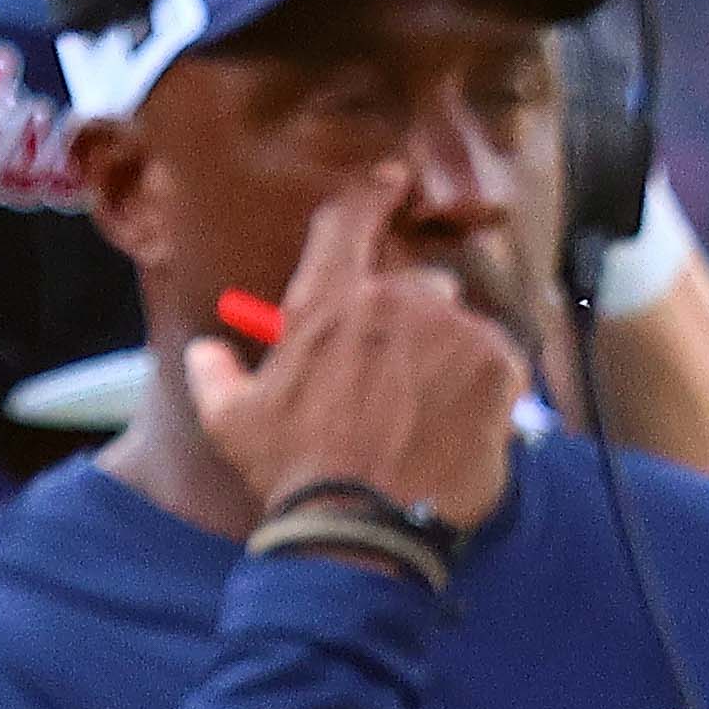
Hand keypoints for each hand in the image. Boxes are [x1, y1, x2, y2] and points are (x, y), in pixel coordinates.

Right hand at [183, 169, 522, 528]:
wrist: (361, 528)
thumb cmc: (294, 471)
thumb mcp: (232, 421)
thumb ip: (216, 374)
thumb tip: (208, 353)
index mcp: (328, 301)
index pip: (349, 220)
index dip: (372, 194)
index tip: (394, 181)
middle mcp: (395, 302)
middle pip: (419, 285)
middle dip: (412, 321)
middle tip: (398, 377)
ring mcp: (452, 331)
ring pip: (461, 325)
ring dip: (448, 356)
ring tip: (429, 413)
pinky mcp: (497, 368)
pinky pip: (500, 360)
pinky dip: (487, 386)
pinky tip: (462, 423)